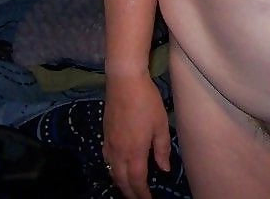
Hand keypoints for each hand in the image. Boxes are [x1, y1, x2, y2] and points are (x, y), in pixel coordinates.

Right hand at [103, 72, 171, 198]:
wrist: (124, 82)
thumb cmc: (147, 102)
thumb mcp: (161, 125)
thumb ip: (162, 149)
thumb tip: (164, 169)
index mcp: (135, 152)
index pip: (137, 181)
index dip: (142, 194)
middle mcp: (119, 152)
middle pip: (122, 180)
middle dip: (130, 192)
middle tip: (140, 197)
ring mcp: (109, 144)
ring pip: (112, 171)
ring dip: (120, 182)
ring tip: (129, 187)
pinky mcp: (105, 135)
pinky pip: (107, 160)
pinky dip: (113, 169)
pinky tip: (117, 167)